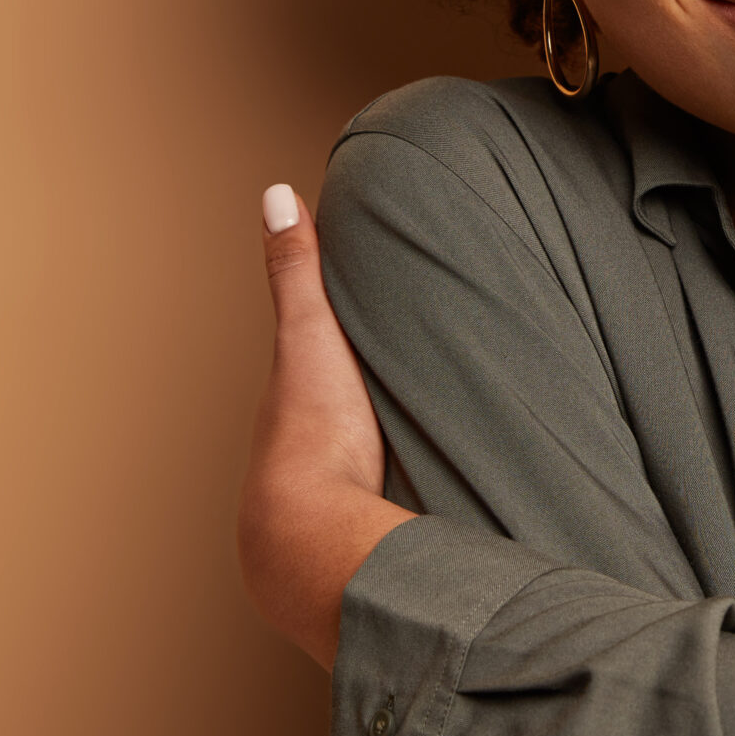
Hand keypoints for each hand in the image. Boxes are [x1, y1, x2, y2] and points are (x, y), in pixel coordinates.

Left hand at [237, 184, 415, 668]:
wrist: (319, 540)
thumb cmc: (311, 436)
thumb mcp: (310, 337)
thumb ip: (298, 272)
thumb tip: (276, 195)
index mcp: (298, 402)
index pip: (318, 358)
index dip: (340, 333)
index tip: (373, 307)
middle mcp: (313, 454)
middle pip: (346, 415)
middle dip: (377, 397)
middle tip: (423, 369)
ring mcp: (342, 500)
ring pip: (373, 463)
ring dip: (402, 452)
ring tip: (452, 432)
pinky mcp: (379, 536)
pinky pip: (401, 502)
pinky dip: (422, 492)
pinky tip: (457, 494)